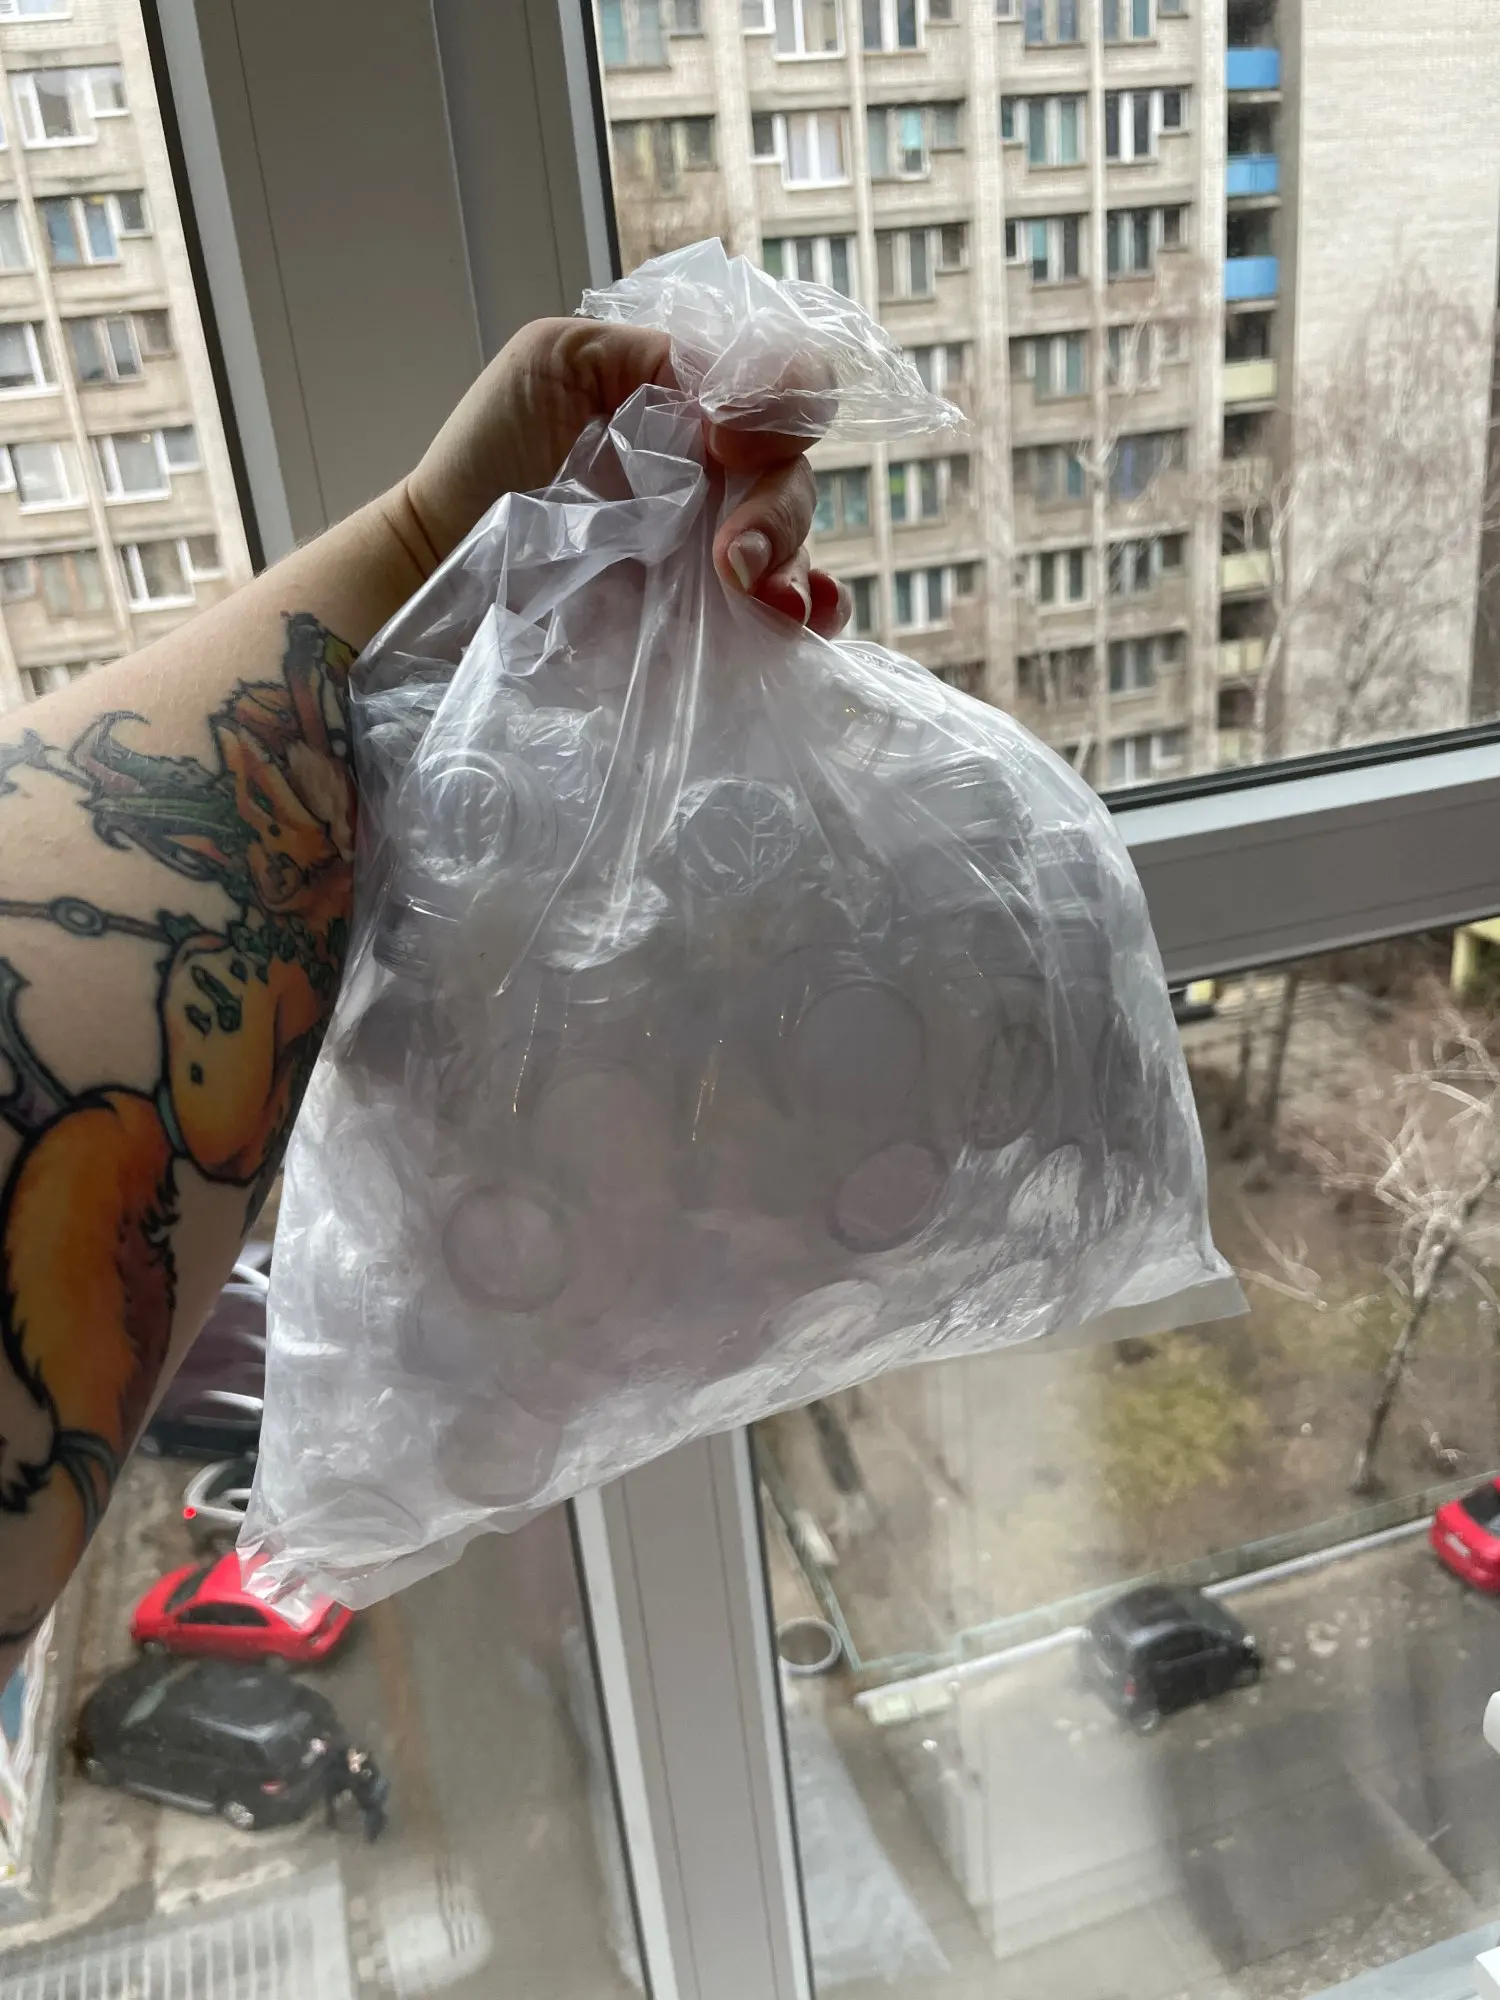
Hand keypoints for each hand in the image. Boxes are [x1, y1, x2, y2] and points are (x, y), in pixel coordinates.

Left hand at [402, 318, 850, 636]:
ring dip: (789, 566)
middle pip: (795, 470)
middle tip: (728, 558)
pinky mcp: (711, 608)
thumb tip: (729, 396)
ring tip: (756, 600)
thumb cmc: (491, 451)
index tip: (726, 440)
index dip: (779, 403)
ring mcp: (718, 539)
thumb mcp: (556, 358)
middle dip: (775, 511)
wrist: (449, 556)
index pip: (785, 380)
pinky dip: (814, 608)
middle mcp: (720, 466)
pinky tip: (799, 618)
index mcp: (694, 399)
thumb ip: (650, 352)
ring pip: (796, 539)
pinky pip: (793, 603)